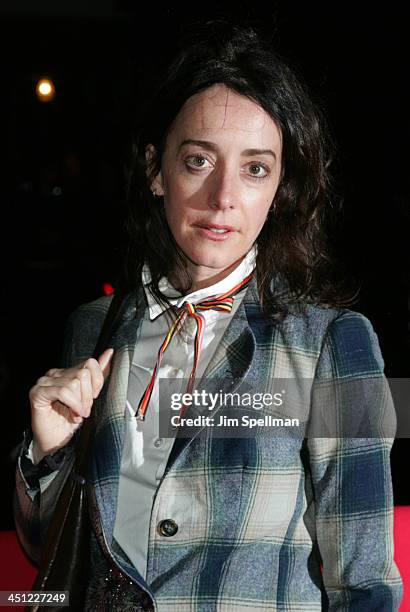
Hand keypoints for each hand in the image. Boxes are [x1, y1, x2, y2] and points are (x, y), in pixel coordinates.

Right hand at [29, 348, 113, 463]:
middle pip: (83, 373)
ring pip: (74, 383)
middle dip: (88, 396)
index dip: (97, 382)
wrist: (57, 442)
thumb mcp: (89, 396)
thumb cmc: (70, 421)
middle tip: (84, 410)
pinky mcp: (38, 392)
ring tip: (77, 413)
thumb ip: (98, 375)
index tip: (94, 397)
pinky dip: (73, 404)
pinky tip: (73, 413)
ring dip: (80, 403)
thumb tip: (109, 353)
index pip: (90, 363)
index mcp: (67, 372)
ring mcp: (45, 382)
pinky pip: (63, 392)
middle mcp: (55, 374)